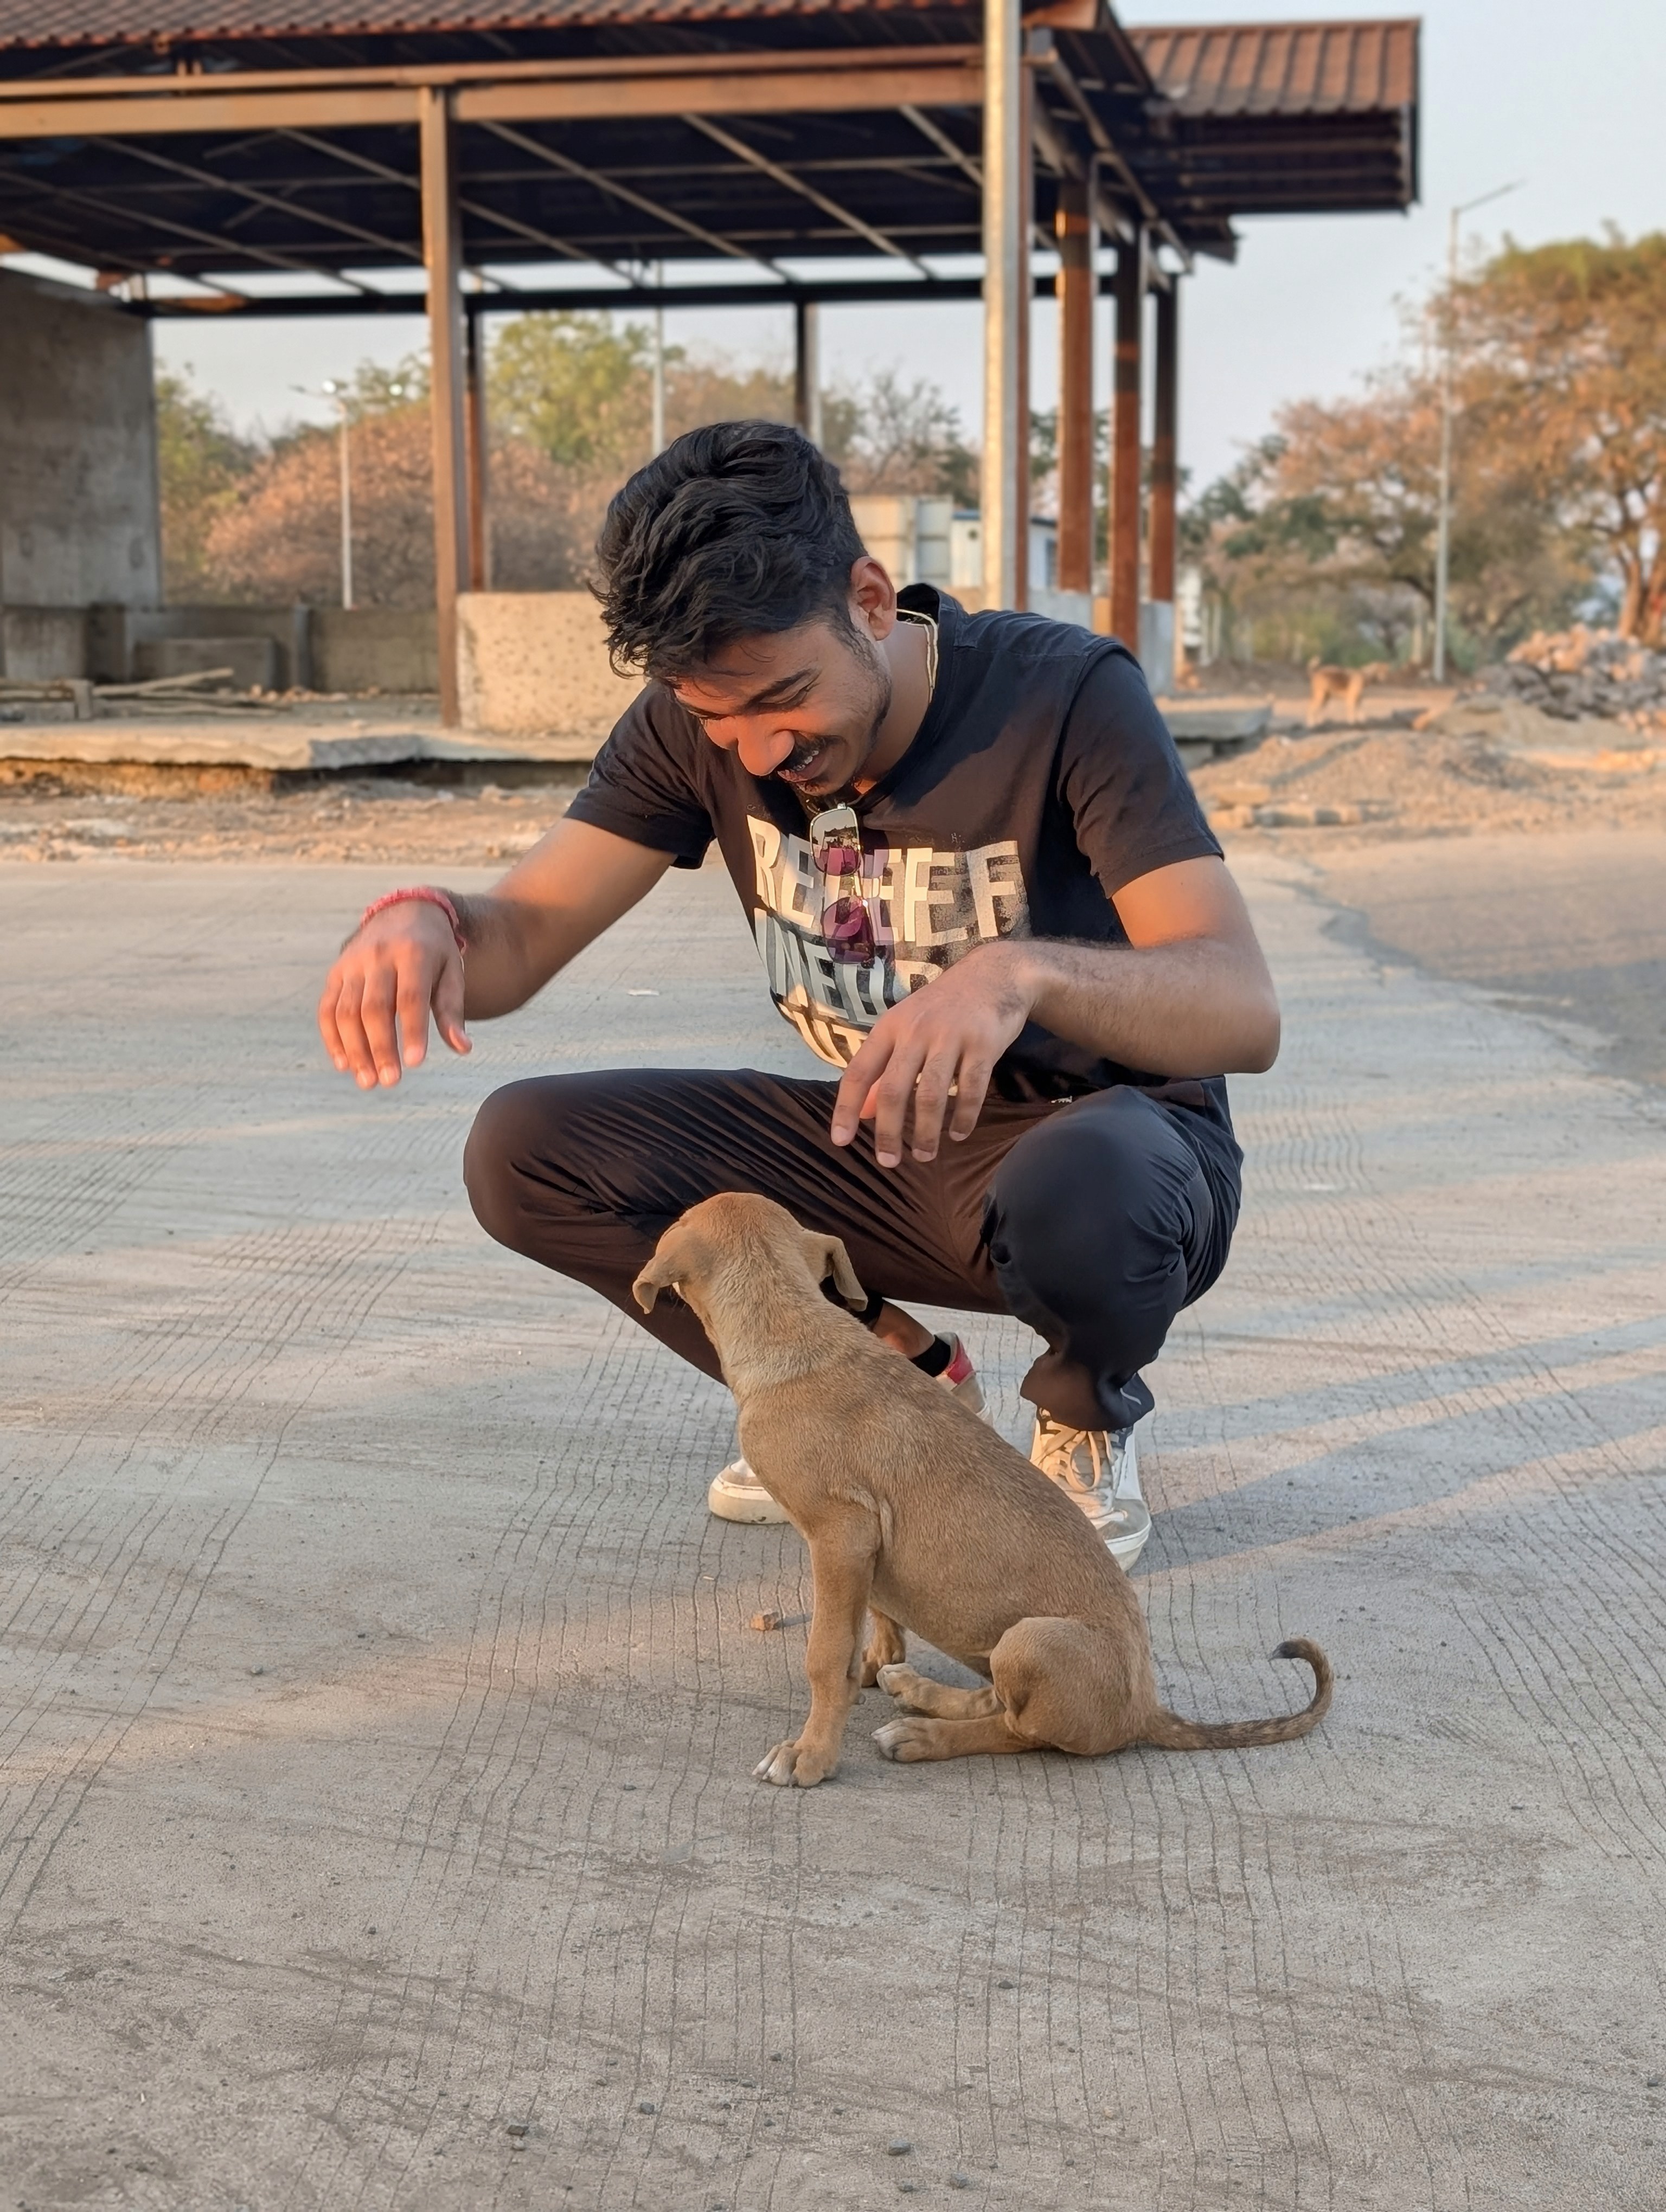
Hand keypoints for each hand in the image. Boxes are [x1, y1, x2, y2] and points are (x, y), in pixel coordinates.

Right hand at [317, 900, 468, 1088]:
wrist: (404, 910)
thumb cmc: (434, 951)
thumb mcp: (452, 971)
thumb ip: (453, 1010)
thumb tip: (462, 1048)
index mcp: (414, 954)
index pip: (411, 997)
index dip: (412, 1030)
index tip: (416, 1063)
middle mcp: (378, 956)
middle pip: (374, 1008)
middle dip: (380, 1048)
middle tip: (389, 1082)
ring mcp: (353, 964)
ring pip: (346, 1011)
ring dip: (354, 1050)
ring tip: (367, 1081)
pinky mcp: (336, 972)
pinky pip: (327, 1008)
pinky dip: (332, 1038)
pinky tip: (344, 1064)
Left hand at [830, 944, 1033, 1166]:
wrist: (994, 975)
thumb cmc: (942, 1009)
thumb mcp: (905, 1028)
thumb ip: (883, 1068)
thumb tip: (863, 1113)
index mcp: (890, 1027)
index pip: (859, 1072)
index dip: (846, 1108)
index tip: (840, 1140)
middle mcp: (916, 1031)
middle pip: (893, 1089)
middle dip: (889, 1132)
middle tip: (888, 1162)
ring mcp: (951, 1036)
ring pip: (932, 1094)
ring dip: (926, 1132)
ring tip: (924, 1156)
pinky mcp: (983, 1043)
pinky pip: (971, 1089)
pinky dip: (964, 1117)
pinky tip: (959, 1134)